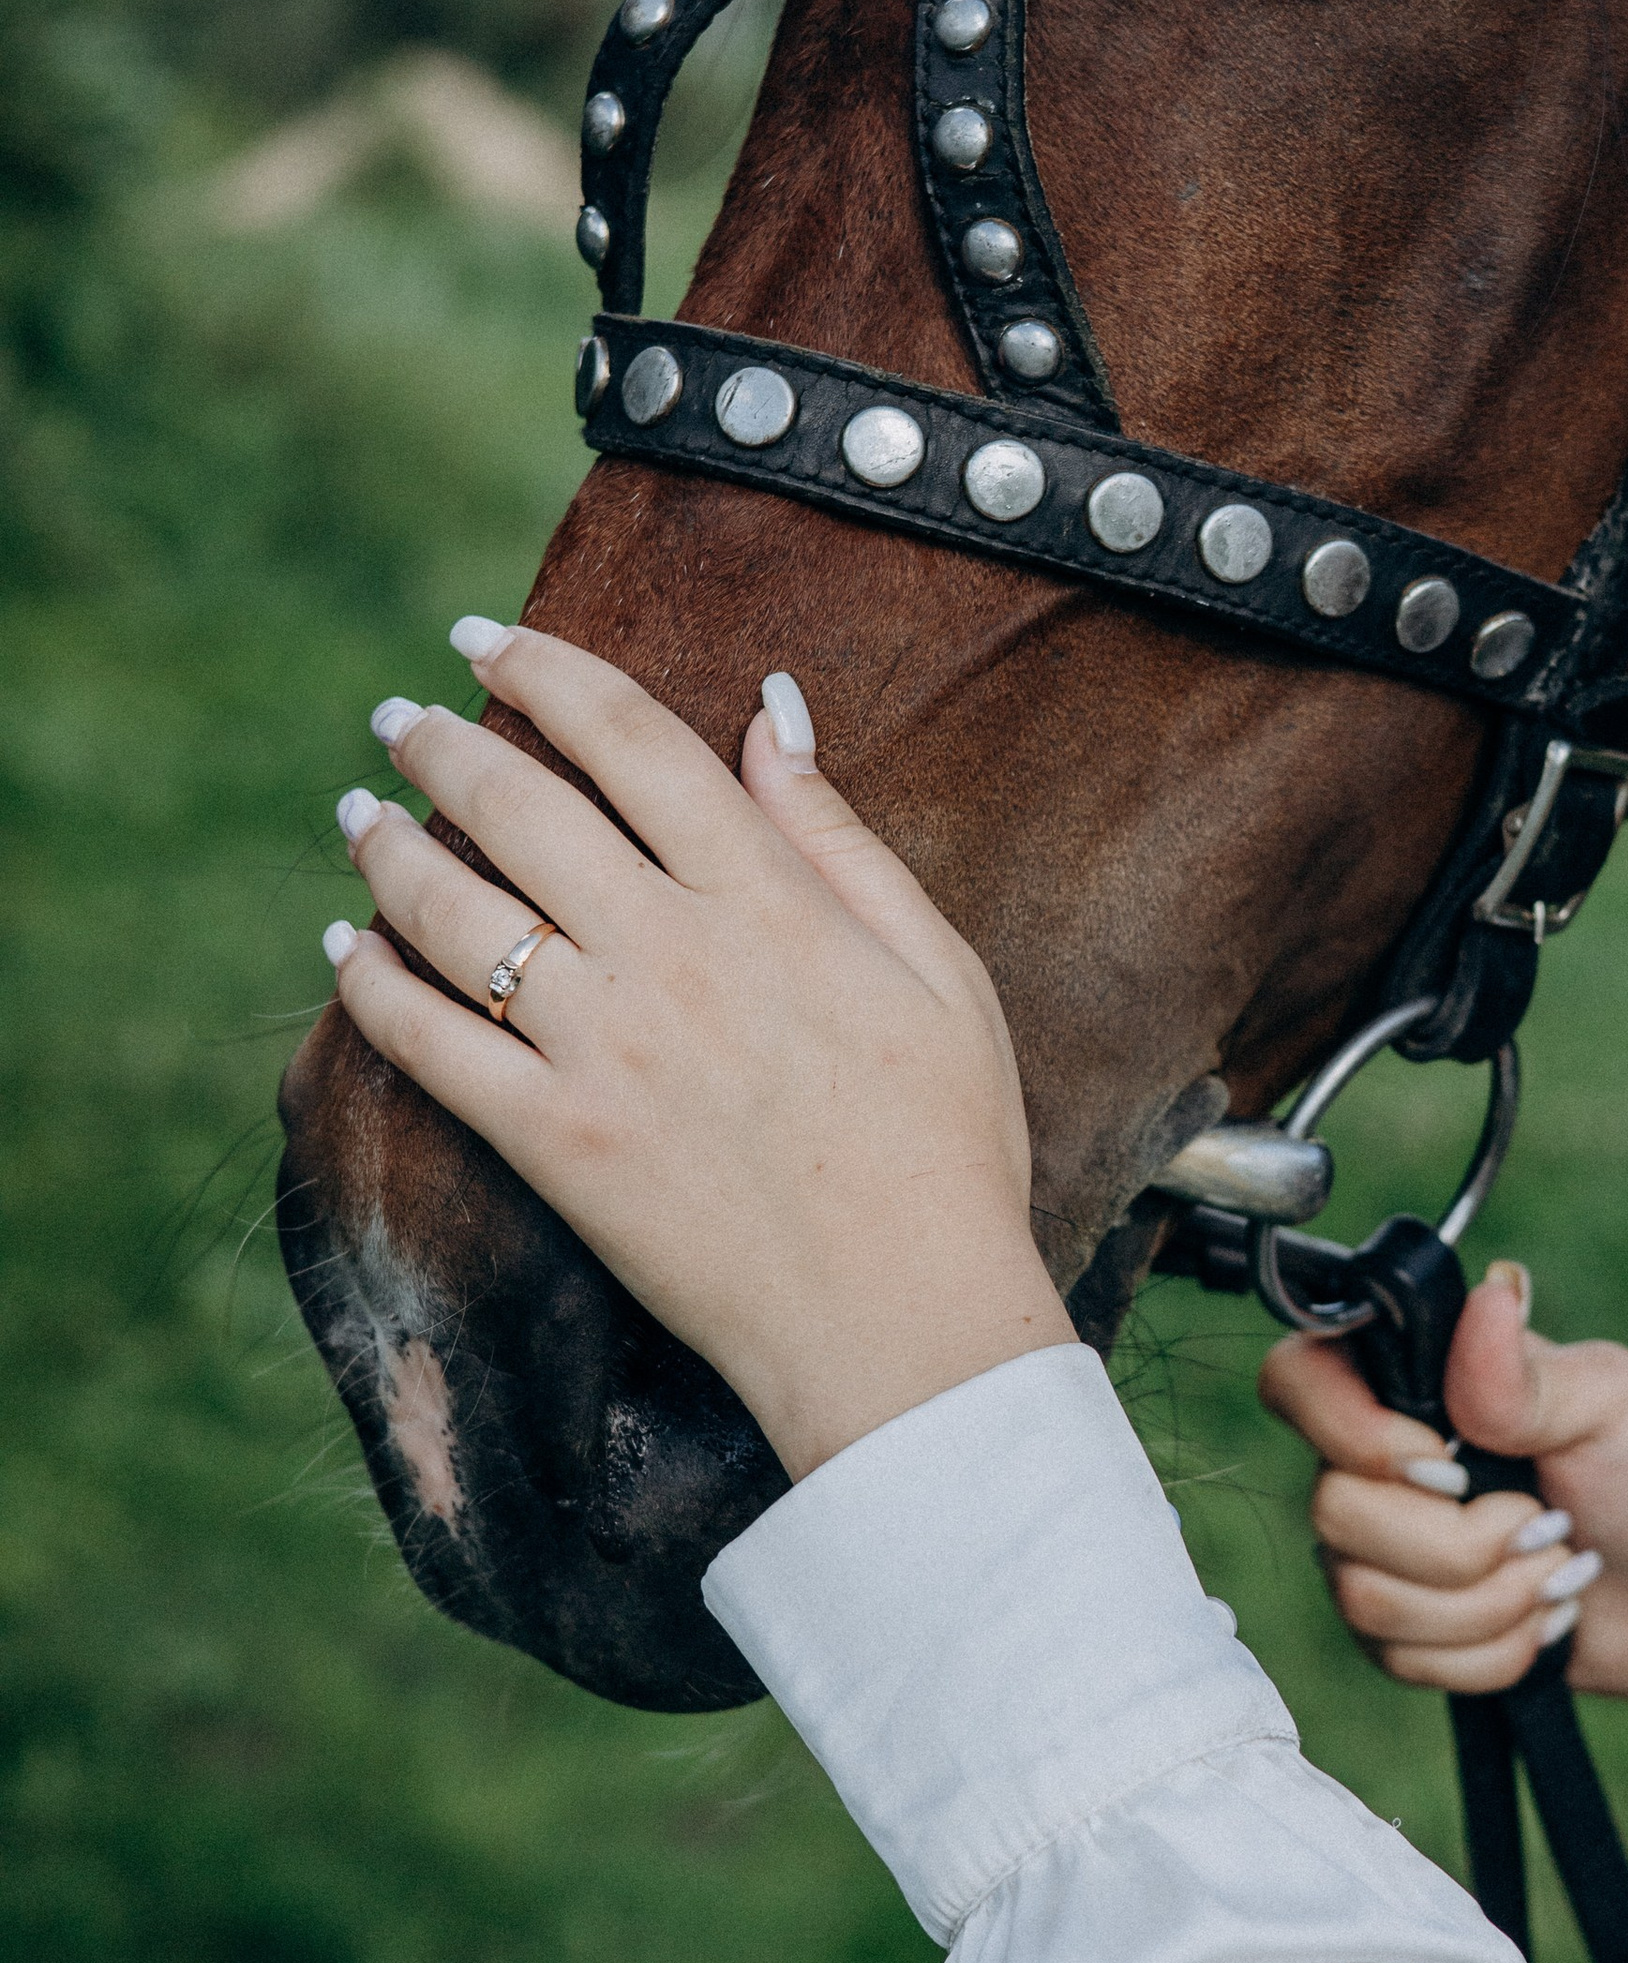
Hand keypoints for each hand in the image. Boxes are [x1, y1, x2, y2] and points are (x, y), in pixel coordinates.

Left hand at [322, 620, 1072, 1477]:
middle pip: (521, 804)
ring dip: (388, 846)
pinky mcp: (557, 1144)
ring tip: (356, 814)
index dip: (547, 670)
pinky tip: (346, 952)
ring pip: (456, 911)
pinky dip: (372, 986)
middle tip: (397, 714)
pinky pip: (430, 1045)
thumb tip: (769, 716)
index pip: (631, 739)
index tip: (487, 640)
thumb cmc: (946, 1147)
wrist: (907, 1323)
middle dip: (441, 743)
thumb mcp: (935, 968)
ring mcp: (604, 1050)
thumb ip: (839, 838)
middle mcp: (671, 954)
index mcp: (767, 899)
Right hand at [1259, 1267, 1627, 1771]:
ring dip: (1488, 1603)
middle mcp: (1376, 1460)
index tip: (1447, 1461)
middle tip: (1544, 1524)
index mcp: (1413, 1379)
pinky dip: (1491, 1652)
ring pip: (1364, 1598)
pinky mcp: (1401, 1631)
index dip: (1353, 1434)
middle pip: (1334, 1512)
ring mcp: (1379, 1549)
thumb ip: (1526, 1370)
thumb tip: (1488, 1297)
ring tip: (1554, 1573)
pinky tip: (1538, 1622)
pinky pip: (1399, 1659)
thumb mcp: (1610, 1403)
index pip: (1297, 1379)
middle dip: (1463, 1544)